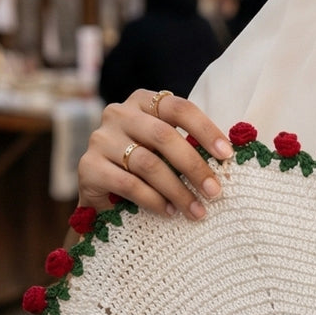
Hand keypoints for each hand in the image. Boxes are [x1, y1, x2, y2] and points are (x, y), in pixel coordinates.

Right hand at [78, 89, 233, 219]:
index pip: (179, 108)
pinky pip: (128, 184)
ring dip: (177, 190)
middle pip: (164, 136)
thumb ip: (190, 146)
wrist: (103, 196)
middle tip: (215, 192)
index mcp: (143, 102)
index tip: (227, 155)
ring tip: (196, 210)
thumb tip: (228, 157)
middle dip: (194, 166)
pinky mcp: (87, 166)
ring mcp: (100, 138)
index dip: (205, 130)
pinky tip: (169, 212)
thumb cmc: (146, 169)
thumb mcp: (167, 151)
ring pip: (148, 163)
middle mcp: (118, 113)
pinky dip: (153, 200)